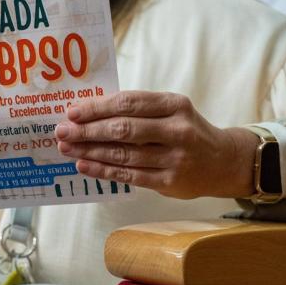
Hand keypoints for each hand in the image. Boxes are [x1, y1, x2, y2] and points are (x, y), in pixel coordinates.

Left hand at [55, 91, 259, 198]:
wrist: (224, 161)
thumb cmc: (186, 130)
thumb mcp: (171, 110)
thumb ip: (137, 110)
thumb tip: (88, 112)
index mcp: (174, 104)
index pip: (128, 103)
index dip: (97, 107)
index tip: (72, 111)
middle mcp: (177, 130)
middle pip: (123, 129)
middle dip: (87, 130)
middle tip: (61, 131)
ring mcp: (175, 158)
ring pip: (123, 154)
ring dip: (89, 151)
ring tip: (66, 148)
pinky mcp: (170, 182)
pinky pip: (129, 175)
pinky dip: (103, 170)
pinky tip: (83, 165)